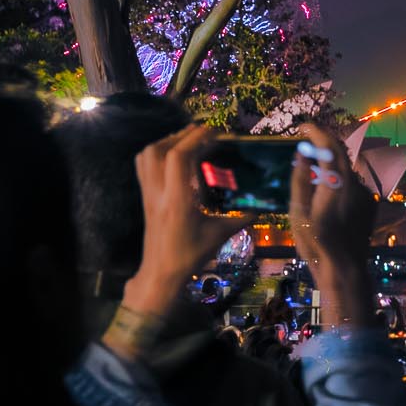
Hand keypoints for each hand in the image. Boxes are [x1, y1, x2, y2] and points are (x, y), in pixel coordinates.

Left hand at [123, 125, 241, 307]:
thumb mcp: (220, 236)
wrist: (161, 273)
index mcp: (178, 201)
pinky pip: (142, 164)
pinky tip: (172, 155)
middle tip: (204, 134)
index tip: (214, 132)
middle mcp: (159, 193)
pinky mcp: (144, 196)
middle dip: (182, 135)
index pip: (179, 158)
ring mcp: (148, 194)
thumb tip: (263, 206)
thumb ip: (241, 218)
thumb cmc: (190, 256)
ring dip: (167, 141)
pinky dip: (156, 151)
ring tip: (188, 140)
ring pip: (148, 154)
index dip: (195, 138)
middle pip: (160, 150)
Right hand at [289, 119, 375, 325]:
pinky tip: (325, 193)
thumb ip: (300, 179)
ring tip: (311, 171)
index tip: (301, 128)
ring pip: (346, 168)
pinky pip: (352, 183)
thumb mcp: (298, 212)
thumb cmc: (316, 243)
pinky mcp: (369, 204)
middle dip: (323, 142)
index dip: (315, 131)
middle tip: (304, 143)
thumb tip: (301, 154)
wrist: (345, 269)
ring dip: (330, 163)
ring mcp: (365, 193)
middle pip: (340, 152)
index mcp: (336, 182)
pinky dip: (338, 179)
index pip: (329, 144)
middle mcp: (355, 182)